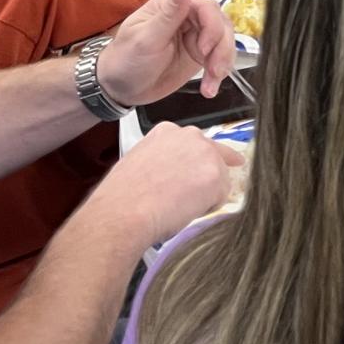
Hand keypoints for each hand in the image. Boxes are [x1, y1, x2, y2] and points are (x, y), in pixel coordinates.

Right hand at [83, 122, 241, 247]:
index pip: (192, 142)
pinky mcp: (217, 177)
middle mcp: (191, 136)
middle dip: (206, 173)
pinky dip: (208, 208)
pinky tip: (186, 211)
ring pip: (218, 177)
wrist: (124, 210)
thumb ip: (161, 158)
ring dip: (205, 193)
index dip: (194, 159)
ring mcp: (207, 155)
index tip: (196, 167)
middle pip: (212, 155)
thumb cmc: (123, 194)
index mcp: (168, 131)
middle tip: (192, 193)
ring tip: (178, 206)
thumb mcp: (138, 160)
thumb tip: (169, 172)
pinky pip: (220, 197)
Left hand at [97, 0, 234, 103]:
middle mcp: (187, 16)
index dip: (211, 26)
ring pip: (224, 40)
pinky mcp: (200, 54)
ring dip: (223, 61)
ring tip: (212, 82)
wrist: (120, 89)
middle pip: (220, 23)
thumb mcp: (145, 40)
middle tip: (214, 70)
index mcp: (171, 5)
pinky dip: (219, 73)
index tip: (204, 50)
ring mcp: (196, 36)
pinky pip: (220, 58)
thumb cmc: (125, 60)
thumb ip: (167, 16)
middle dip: (221, 48)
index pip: (205, 7)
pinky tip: (211, 88)